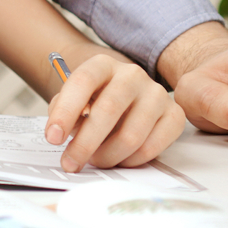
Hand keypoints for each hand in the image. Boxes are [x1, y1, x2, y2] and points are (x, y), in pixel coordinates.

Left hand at [45, 54, 185, 171]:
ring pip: (131, 135)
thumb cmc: (96, 99)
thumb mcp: (75, 98)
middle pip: (108, 110)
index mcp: (102, 64)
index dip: (65, 112)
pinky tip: (119, 159)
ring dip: (108, 156)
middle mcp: (132, 75)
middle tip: (70, 162)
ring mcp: (156, 94)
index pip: (82, 82)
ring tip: (96, 160)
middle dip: (85, 143)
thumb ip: (62, 109)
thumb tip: (60, 131)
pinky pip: (152, 147)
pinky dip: (131, 160)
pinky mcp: (174, 115)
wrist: (127, 95)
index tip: (52, 137)